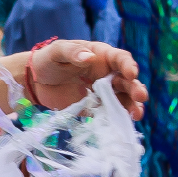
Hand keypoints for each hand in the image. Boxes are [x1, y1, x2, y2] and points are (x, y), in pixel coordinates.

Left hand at [28, 40, 147, 120]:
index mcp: (101, 56)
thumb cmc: (48, 60)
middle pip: (126, 81)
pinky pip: (108, 114)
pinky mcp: (94, 108)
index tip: (131, 73)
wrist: (36, 82)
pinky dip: (116, 119)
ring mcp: (102, 93)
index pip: (120, 59)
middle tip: (141, 97)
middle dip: (135, 89)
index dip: (128, 65)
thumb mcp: (58, 51)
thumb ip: (73, 53)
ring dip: (131, 106)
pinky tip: (123, 124)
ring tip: (137, 115)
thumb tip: (89, 57)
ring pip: (122, 99)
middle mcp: (106, 74)